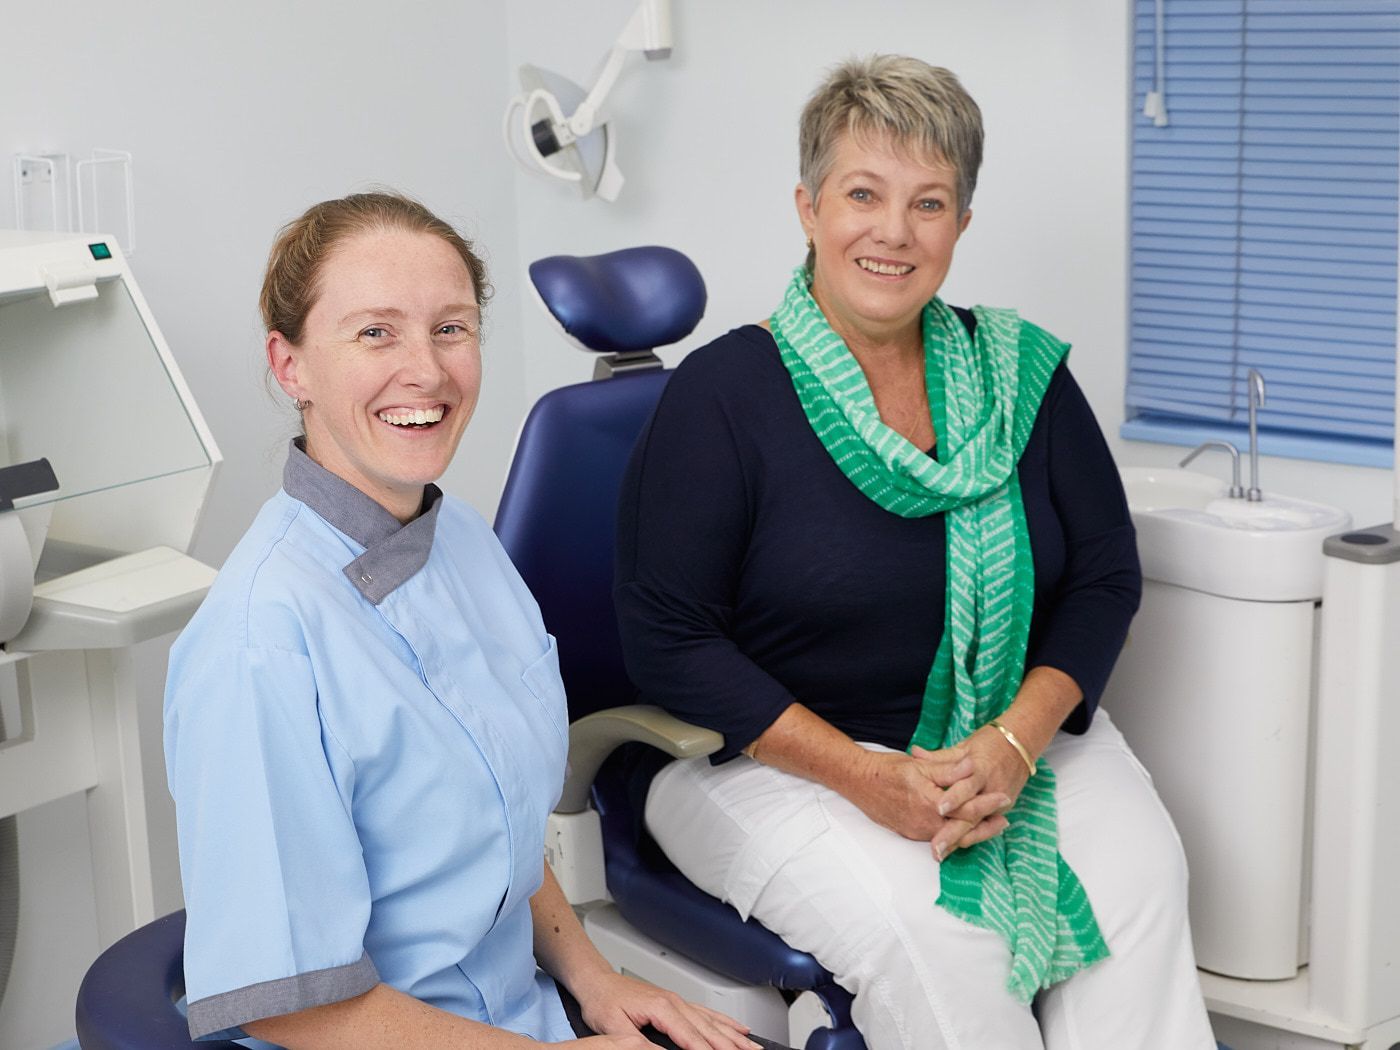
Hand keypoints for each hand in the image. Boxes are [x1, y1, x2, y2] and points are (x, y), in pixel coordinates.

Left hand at [567, 969, 760, 1049]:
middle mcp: (675, 1002)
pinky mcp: (678, 1003)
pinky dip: (727, 1023)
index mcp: (662, 1007)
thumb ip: (638, 1043)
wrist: (597, 981)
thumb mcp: (614, 1027)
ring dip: (736, 1037)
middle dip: (732, 1047)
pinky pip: (708, 1014)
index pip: (692, 1037)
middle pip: (710, 1030)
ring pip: (714, 1022)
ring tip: (755, 1048)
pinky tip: (740, 1030)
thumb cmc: (603, 1002)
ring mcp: (679, 1002)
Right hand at [847, 745, 1007, 841]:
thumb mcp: (920, 764)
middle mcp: (924, 823)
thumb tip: (972, 765)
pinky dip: (954, 833)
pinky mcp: (910, 833)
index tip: (1004, 798)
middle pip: (963, 831)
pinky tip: (961, 826)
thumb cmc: (889, 769)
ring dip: (971, 831)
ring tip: (990, 824)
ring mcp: (916, 831)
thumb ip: (948, 769)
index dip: (988, 803)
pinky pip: (938, 837)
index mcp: (929, 804)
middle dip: (986, 826)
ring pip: (951, 837)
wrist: (858, 781)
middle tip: (1004, 820)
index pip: (966, 808)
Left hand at [925, 726, 1033, 859]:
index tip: (939, 809)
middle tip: (937, 847)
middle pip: (972, 814)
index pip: (967, 787)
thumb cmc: (989, 744)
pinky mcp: (1002, 810)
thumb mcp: (964, 747)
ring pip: (979, 825)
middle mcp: (992, 789)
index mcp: (981, 770)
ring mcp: (1000, 803)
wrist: (1020, 746)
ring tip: (942, 853)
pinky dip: (970, 837)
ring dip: (960, 840)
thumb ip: (939, 757)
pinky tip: (955, 847)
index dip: (954, 798)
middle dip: (954, 832)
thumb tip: (914, 753)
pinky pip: (985, 826)